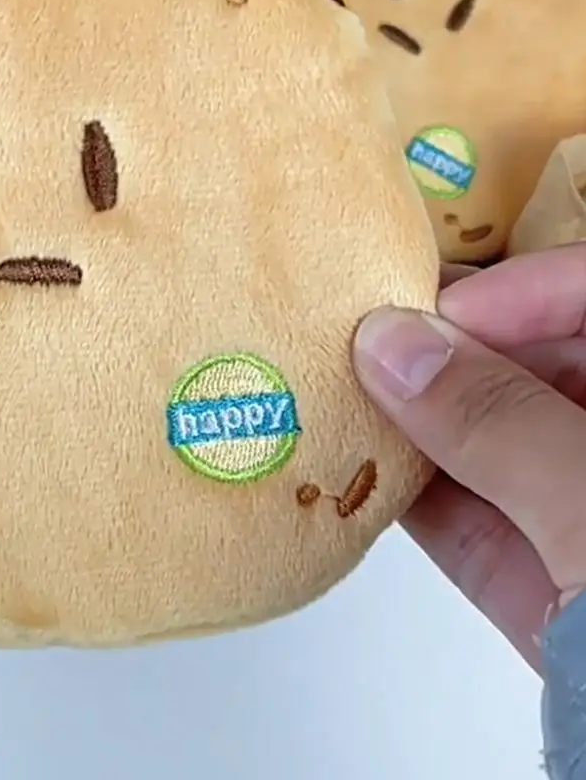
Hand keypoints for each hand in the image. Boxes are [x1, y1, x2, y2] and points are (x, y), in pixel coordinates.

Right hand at [352, 245, 585, 671]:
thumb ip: (502, 424)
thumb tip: (392, 345)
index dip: (528, 292)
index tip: (437, 311)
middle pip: (543, 370)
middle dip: (451, 356)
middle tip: (363, 345)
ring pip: (495, 449)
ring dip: (414, 425)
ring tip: (334, 395)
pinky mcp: (554, 598)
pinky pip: (473, 526)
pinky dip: (411, 498)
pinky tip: (351, 470)